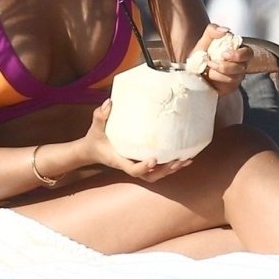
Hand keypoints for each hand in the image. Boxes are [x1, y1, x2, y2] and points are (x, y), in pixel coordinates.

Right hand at [78, 102, 193, 182]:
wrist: (93, 150)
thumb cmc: (95, 139)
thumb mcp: (95, 127)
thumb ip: (100, 116)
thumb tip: (109, 102)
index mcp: (119, 160)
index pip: (133, 170)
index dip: (144, 167)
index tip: (154, 159)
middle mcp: (129, 165)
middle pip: (149, 176)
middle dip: (164, 171)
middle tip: (177, 161)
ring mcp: (136, 164)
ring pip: (156, 174)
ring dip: (171, 170)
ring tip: (185, 160)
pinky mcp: (141, 161)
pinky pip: (158, 168)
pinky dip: (171, 165)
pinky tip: (184, 158)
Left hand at [191, 24, 249, 93]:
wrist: (192, 68)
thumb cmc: (203, 53)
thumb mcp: (206, 38)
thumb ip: (213, 29)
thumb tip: (225, 31)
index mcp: (238, 52)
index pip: (247, 53)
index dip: (238, 55)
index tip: (224, 53)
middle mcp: (239, 66)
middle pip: (242, 68)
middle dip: (227, 66)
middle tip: (212, 63)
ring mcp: (235, 78)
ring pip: (233, 78)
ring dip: (218, 74)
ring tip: (207, 69)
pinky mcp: (229, 88)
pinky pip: (227, 87)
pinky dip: (216, 82)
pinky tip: (208, 78)